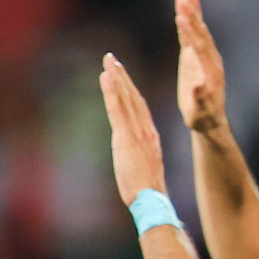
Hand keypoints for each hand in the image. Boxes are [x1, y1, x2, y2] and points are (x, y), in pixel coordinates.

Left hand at [99, 54, 167, 204]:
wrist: (152, 199)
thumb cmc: (147, 192)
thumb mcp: (144, 168)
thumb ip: (139, 155)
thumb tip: (132, 153)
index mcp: (151, 136)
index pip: (139, 108)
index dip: (130, 90)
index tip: (122, 75)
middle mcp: (146, 130)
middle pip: (133, 97)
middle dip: (123, 77)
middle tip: (112, 59)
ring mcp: (136, 132)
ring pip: (125, 98)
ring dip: (117, 77)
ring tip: (108, 60)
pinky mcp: (126, 137)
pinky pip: (117, 109)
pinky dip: (112, 91)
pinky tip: (106, 76)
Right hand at [174, 0, 227, 133]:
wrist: (210, 118)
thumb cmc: (202, 116)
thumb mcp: (199, 110)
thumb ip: (199, 98)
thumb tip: (197, 85)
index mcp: (211, 72)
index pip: (200, 48)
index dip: (191, 33)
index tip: (182, 17)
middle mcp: (211, 60)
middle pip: (201, 34)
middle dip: (192, 16)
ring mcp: (205, 56)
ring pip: (199, 30)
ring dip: (193, 12)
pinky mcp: (197, 55)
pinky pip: (194, 33)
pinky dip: (190, 18)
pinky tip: (185, 3)